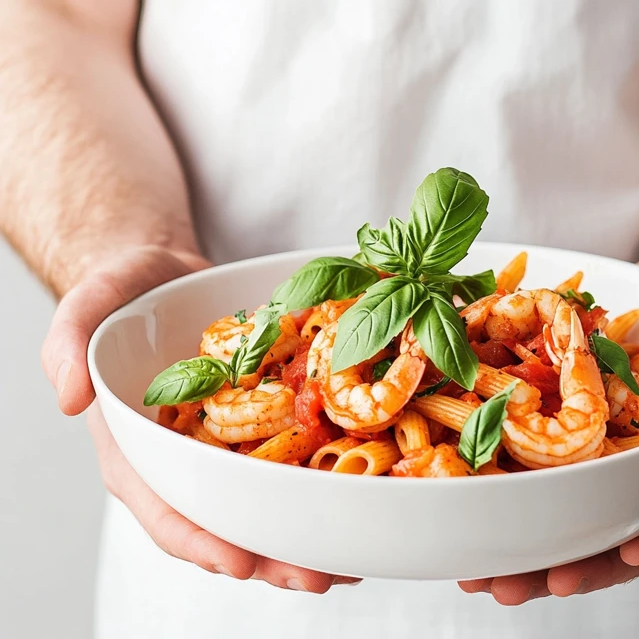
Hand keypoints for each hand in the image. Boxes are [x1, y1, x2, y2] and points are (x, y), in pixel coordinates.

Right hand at [42, 245, 357, 591]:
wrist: (169, 277)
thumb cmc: (124, 293)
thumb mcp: (88, 305)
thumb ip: (67, 341)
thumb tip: (68, 397)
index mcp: (137, 451)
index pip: (164, 509)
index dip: (201, 542)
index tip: (241, 562)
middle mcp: (185, 462)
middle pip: (225, 524)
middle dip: (269, 558)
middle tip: (316, 575)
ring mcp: (225, 449)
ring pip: (263, 507)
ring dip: (303, 540)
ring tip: (348, 563)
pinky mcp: (259, 428)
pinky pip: (289, 467)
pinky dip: (320, 490)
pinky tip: (357, 507)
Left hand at [458, 236, 638, 604]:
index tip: (630, 548)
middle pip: (623, 529)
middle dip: (573, 565)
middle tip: (522, 584)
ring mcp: (616, 449)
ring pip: (576, 512)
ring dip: (529, 549)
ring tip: (481, 575)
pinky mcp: (581, 429)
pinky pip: (544, 467)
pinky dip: (509, 494)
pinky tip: (469, 507)